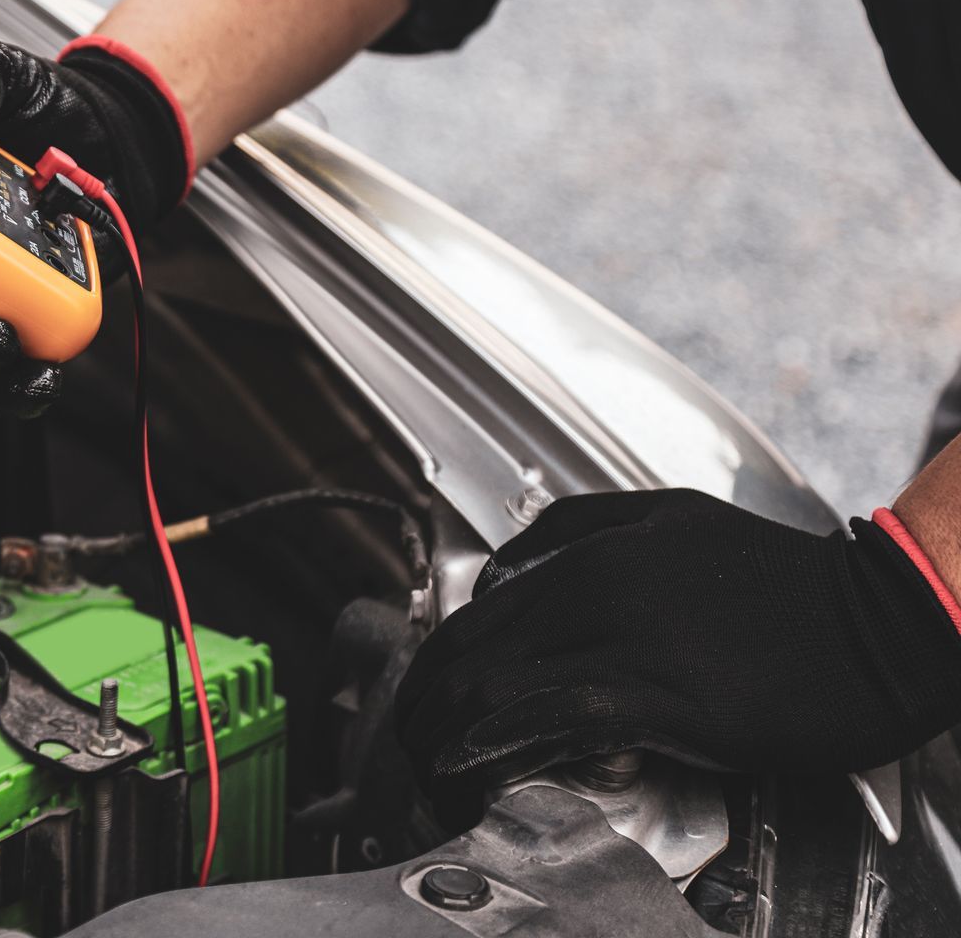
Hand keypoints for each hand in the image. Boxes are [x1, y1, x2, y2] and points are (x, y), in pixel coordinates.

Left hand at [394, 488, 960, 824]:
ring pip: (497, 684)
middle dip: (422, 709)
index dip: (432, 669)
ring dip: (447, 737)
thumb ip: (580, 526)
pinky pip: (555, 718)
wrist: (883, 619)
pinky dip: (499, 744)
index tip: (422, 709)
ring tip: (434, 778)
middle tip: (411, 752)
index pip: (475, 613)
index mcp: (592, 551)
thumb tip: (504, 562)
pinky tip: (476, 767)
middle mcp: (595, 586)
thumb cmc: (784, 579)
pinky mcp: (667, 692)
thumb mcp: (673, 517)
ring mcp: (628, 638)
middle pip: (469, 650)